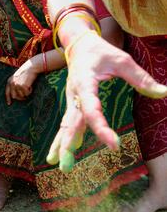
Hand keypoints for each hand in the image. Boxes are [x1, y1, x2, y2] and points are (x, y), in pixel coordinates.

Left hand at [5, 60, 38, 104]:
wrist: (31, 67)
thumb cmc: (26, 72)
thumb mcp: (17, 77)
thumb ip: (15, 84)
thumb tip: (16, 96)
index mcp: (9, 81)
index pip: (7, 92)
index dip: (8, 99)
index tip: (9, 104)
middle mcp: (12, 84)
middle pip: (14, 96)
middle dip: (20, 98)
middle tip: (25, 98)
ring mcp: (17, 85)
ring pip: (21, 96)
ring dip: (26, 93)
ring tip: (29, 87)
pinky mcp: (22, 86)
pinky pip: (27, 94)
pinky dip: (30, 91)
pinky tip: (31, 86)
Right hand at [47, 32, 166, 171]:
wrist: (78, 46)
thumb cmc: (100, 52)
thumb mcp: (121, 59)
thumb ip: (140, 78)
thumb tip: (163, 93)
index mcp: (84, 83)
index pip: (91, 109)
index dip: (101, 127)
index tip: (114, 144)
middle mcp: (73, 95)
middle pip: (71, 123)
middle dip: (68, 144)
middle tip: (67, 166)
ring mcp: (70, 101)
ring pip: (66, 126)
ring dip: (62, 145)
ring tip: (58, 164)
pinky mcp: (71, 105)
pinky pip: (67, 125)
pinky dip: (61, 140)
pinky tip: (56, 156)